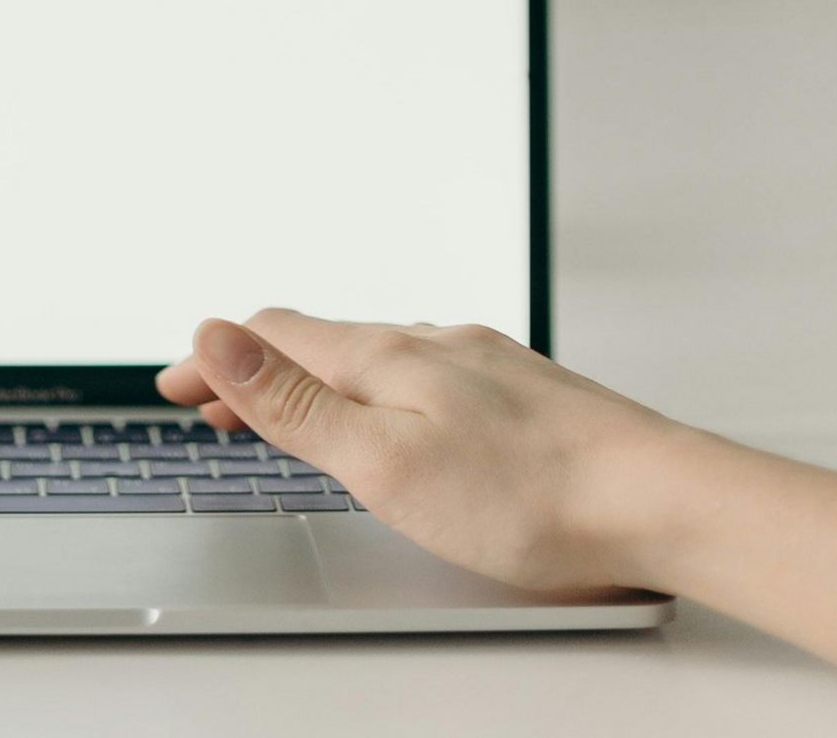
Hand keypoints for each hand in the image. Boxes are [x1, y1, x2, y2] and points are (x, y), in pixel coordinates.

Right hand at [155, 309, 679, 590]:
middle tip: (211, 403)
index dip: (214, 359)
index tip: (172, 386)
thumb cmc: (530, 496)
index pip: (274, 336)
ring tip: (287, 410)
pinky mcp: (521, 392)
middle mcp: (433, 343)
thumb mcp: (382, 461)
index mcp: (386, 357)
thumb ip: (294, 401)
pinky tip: (394, 415)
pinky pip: (421, 373)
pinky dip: (372, 388)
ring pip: (373, 356)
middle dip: (255, 369)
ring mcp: (482, 363)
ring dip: (313, 378)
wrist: (665, 502)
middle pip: (320, 342)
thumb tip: (214, 333)